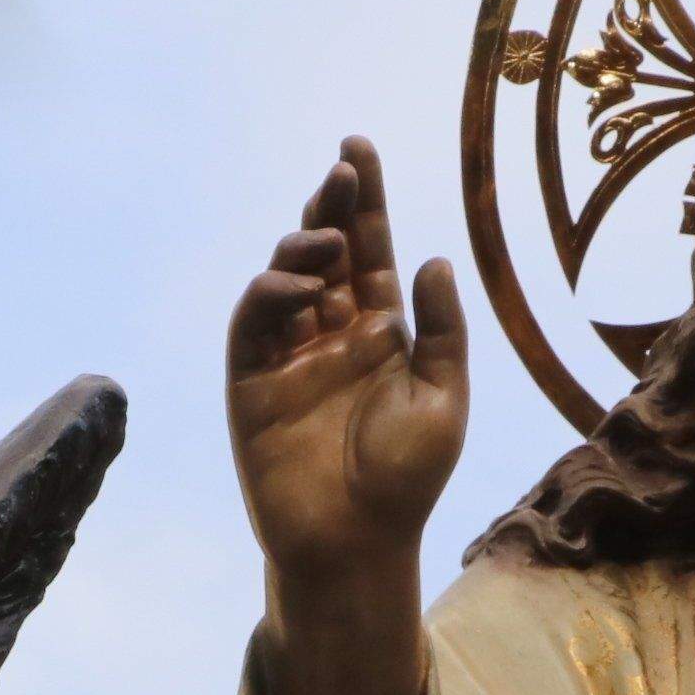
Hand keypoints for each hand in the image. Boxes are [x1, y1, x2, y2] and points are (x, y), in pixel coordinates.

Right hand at [227, 136, 466, 587]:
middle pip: (326, 253)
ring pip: (286, 278)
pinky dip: (271, 295)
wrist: (355, 543)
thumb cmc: (406, 480)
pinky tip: (300, 288)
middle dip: (331, 206)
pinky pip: (254, 322)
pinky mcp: (251, 381)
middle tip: (344, 170)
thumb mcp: (443, 399)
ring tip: (326, 241)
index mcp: (380, 332)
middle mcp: (332, 334)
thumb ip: (441, 330)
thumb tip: (433, 259)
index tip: (359, 151)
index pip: (369, 251)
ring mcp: (288, 355)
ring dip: (302, 247)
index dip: (364, 201)